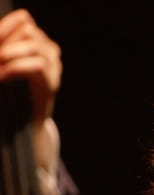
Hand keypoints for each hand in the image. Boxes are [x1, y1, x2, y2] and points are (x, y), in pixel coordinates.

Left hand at [0, 9, 61, 123]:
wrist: (24, 121)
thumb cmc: (9, 90)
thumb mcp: (5, 63)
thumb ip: (4, 49)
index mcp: (37, 41)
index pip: (24, 20)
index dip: (6, 26)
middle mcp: (49, 50)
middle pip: (29, 31)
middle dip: (7, 42)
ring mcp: (54, 66)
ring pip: (34, 45)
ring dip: (10, 53)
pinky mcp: (52, 82)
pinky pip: (38, 65)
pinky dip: (16, 68)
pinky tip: (4, 76)